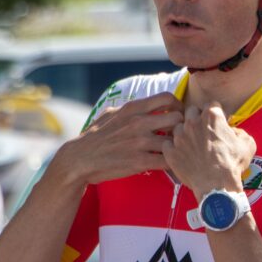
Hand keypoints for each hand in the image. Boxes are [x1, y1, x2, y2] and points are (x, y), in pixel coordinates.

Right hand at [48, 92, 183, 187]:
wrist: (80, 159)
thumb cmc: (95, 136)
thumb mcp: (111, 113)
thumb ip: (130, 108)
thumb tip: (146, 103)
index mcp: (132, 108)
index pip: (167, 98)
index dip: (177, 105)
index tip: (177, 114)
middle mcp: (138, 122)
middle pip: (177, 118)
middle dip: (181, 126)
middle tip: (179, 134)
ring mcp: (140, 142)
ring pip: (174, 140)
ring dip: (177, 145)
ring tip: (175, 150)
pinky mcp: (140, 161)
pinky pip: (167, 160)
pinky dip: (171, 162)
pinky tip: (169, 164)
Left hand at [162, 103, 256, 198]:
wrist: (217, 186)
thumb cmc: (233, 164)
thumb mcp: (247, 144)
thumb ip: (240, 132)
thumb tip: (233, 132)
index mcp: (212, 116)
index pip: (211, 104)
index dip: (215, 113)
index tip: (216, 122)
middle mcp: (193, 122)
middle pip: (191, 110)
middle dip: (196, 117)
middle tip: (202, 130)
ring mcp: (179, 137)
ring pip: (177, 126)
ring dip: (183, 132)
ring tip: (190, 144)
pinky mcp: (170, 151)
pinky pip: (167, 144)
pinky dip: (172, 148)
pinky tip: (180, 154)